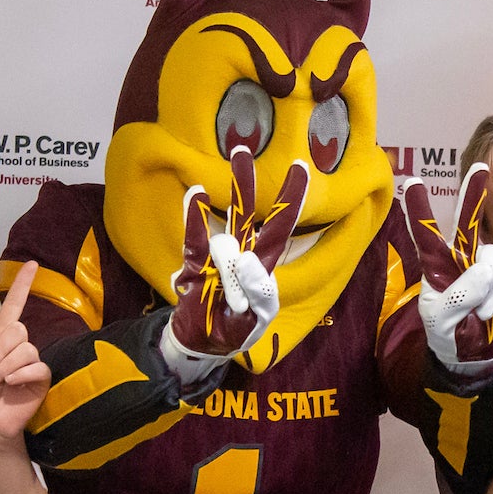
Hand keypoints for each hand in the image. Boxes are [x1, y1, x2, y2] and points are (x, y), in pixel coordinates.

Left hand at [0, 263, 50, 450]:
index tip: (32, 264)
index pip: (14, 307)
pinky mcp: (40, 378)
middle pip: (17, 329)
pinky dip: (20, 374)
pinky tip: (10, 385)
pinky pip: (36, 366)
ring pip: (26, 347)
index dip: (22, 286)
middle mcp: (17, 348)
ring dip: (7, 364)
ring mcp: (30, 362)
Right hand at [170, 147, 307, 358]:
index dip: (291, 199)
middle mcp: (242, 254)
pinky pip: (195, 241)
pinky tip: (196, 194)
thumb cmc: (234, 331)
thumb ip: (258, 295)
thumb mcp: (253, 322)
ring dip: (230, 192)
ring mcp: (217, 258)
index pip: (279, 228)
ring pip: (225, 220)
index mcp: (263, 268)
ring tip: (231, 160)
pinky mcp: (194, 266)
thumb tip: (249, 259)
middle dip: (247, 182)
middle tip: (241, 148)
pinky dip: (195, 219)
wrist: (200, 344)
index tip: (298, 167)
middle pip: (249, 213)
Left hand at [406, 164, 492, 372]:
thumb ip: (459, 294)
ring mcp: (486, 265)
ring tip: (483, 314)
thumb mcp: (442, 320)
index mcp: (436, 267)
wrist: (472, 354)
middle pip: (466, 222)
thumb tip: (486, 267)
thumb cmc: (448, 335)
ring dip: (489, 286)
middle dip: (471, 195)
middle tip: (480, 167)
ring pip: (491, 254)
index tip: (411, 181)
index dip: (419, 210)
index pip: (426, 234)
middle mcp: (461, 258)